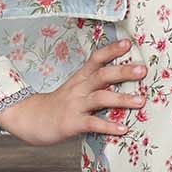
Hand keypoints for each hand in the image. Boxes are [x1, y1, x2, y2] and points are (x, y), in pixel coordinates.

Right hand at [0, 37, 145, 145]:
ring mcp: (75, 105)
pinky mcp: (72, 123)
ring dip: (122, 99)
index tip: (128, 43)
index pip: (96, 59)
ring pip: (100, 98)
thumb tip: (122, 78)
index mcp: (80, 78)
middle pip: (102, 75)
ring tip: (141, 100)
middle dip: (123, 71)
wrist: (29, 119)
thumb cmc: (58, 105)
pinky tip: (123, 129)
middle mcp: (79, 88)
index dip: (111, 50)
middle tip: (142, 70)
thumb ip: (94, 84)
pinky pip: (92, 123)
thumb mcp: (74, 88)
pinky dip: (108, 126)